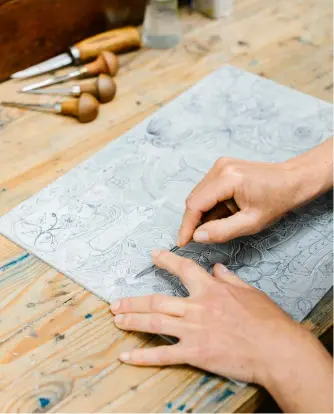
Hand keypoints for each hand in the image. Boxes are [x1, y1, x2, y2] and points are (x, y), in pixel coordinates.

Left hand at [110, 251, 332, 412]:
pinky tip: (127, 356)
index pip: (183, 269)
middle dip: (134, 301)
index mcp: (211, 289)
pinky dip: (143, 357)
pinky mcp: (196, 353)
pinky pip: (164, 355)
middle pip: (158, 300)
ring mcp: (194, 330)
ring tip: (116, 319)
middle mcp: (197, 307)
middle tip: (116, 302)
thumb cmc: (267, 321)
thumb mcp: (250, 292)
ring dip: (133, 321)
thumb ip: (230, 279)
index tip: (153, 254)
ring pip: (155, 323)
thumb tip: (218, 268)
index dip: (166, 260)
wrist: (278, 350)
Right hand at [178, 138, 333, 245]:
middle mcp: (219, 167)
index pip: (196, 204)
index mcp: (227, 178)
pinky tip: (221, 215)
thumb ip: (222, 231)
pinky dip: (210, 205)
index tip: (182, 243)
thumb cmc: (278, 200)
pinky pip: (208, 190)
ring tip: (216, 226)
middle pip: (194, 198)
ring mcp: (220, 165)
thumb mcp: (251, 222)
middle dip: (193, 221)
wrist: (293, 179)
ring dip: (202, 213)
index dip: (186, 226)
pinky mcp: (223, 167)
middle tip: (196, 239)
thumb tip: (197, 236)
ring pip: (199, 194)